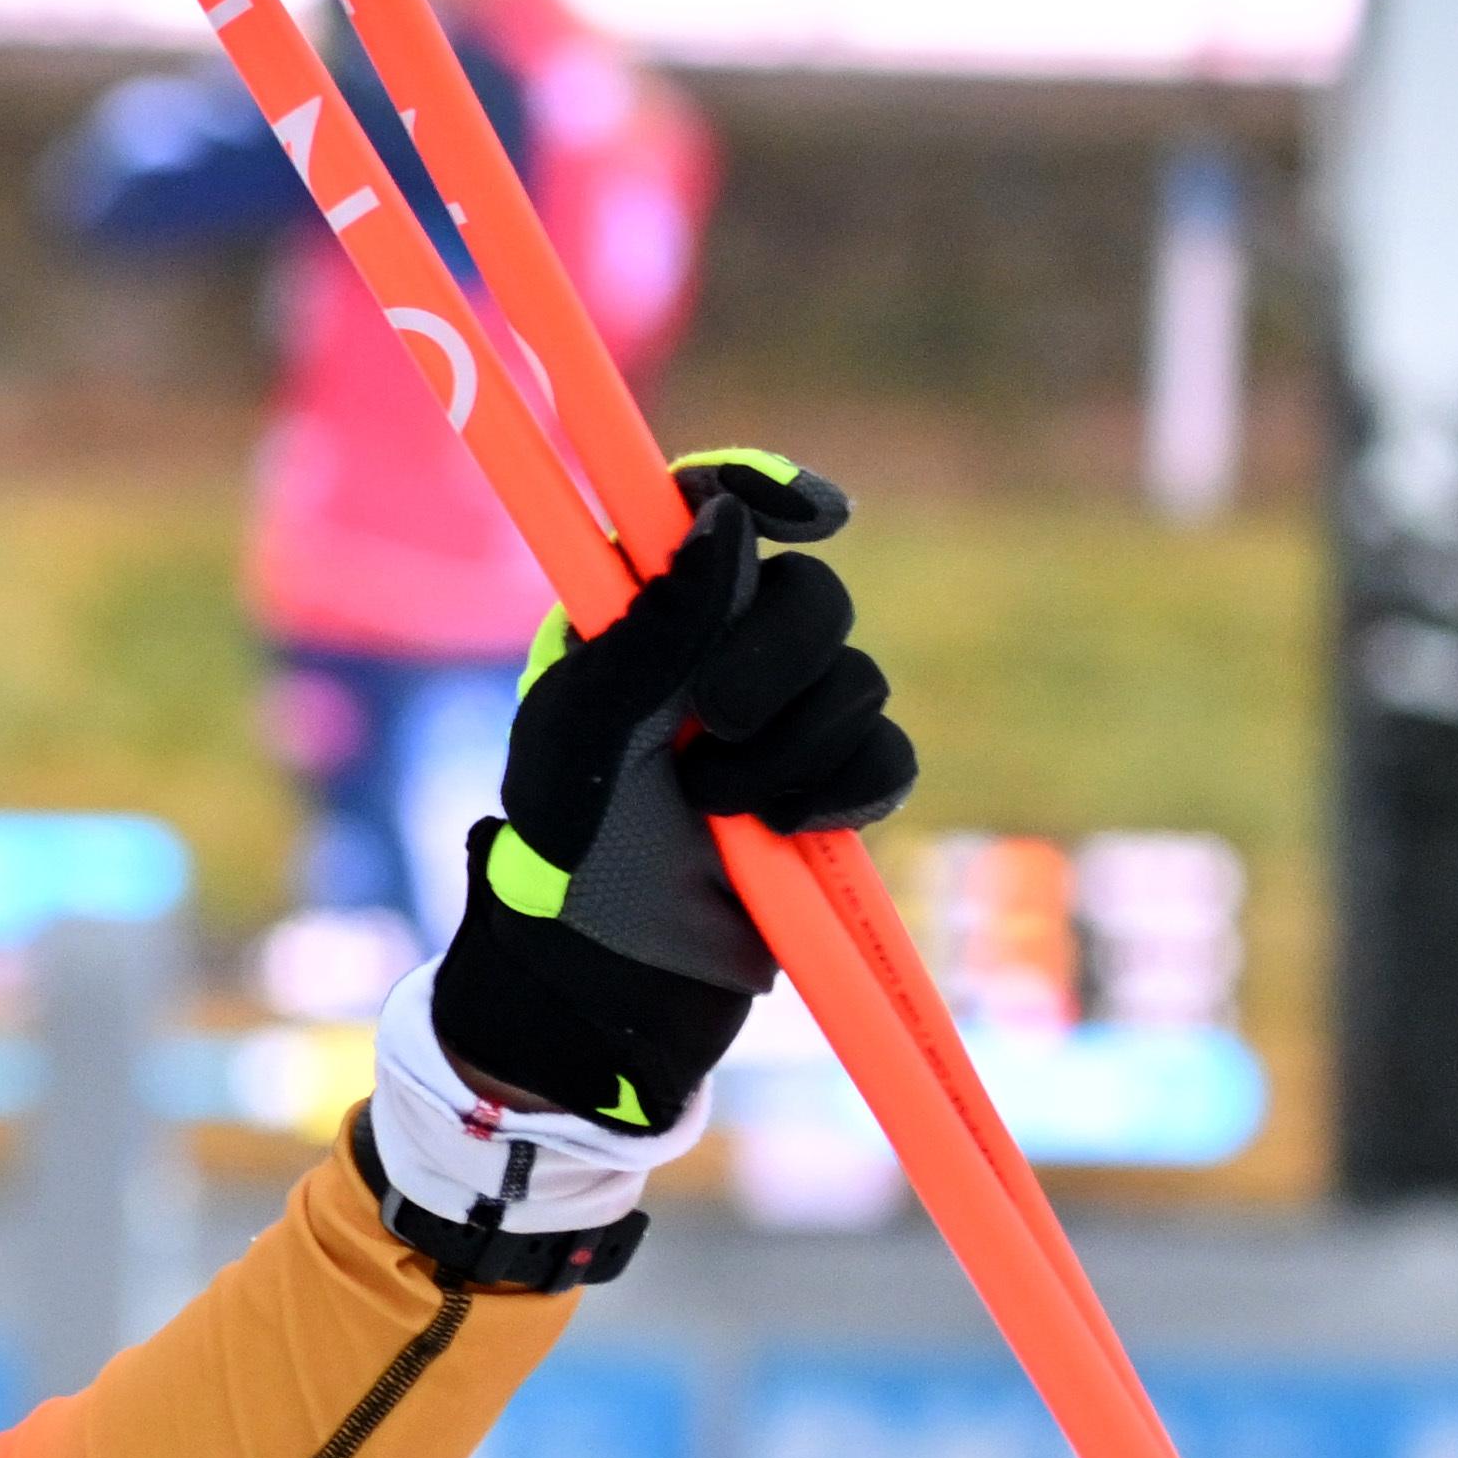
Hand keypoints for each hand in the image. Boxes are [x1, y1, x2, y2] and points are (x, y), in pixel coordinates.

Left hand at [379, 453, 914, 1284]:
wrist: (610, 969)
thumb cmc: (570, 842)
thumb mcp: (587, 725)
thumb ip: (657, 622)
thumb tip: (724, 518)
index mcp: (641, 615)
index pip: (709, 509)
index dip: (766, 488)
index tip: (813, 517)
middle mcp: (716, 652)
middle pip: (809, 593)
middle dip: (771, 658)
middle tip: (710, 723)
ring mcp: (782, 719)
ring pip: (857, 677)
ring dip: (791, 747)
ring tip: (714, 807)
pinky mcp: (832, 789)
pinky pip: (886, 756)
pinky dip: (843, 792)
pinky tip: (783, 834)